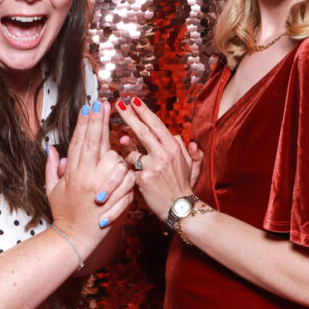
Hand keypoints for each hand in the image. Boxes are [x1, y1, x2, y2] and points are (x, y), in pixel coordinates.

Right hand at [46, 101, 134, 257]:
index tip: (90, 105)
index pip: (79, 141)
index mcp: (72, 173)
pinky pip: (127, 176)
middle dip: (100, 122)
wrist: (76, 238)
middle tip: (105, 104)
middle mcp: (87, 177)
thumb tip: (53, 148)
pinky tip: (127, 164)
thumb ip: (52, 167)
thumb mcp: (52, 189)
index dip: (85, 122)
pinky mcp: (116, 195)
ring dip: (116, 151)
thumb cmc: (63, 213)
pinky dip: (128, 170)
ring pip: (115, 158)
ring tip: (115, 146)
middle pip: (96, 143)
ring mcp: (103, 186)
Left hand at [115, 98, 201, 220]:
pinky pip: (130, 167)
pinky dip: (127, 165)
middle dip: (129, 115)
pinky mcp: (143, 178)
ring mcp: (153, 165)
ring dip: (126, 144)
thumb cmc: (183, 185)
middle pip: (143, 130)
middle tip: (118, 104)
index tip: (134, 101)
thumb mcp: (190, 165)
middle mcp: (164, 153)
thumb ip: (187, 150)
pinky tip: (124, 166)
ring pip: (133, 148)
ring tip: (121, 137)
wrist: (179, 208)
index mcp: (174, 147)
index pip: (156, 124)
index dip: (144, 112)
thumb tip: (182, 138)